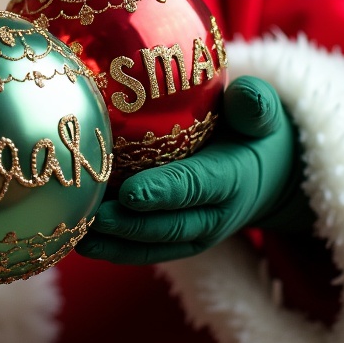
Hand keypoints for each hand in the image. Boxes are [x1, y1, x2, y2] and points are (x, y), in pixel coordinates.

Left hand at [78, 75, 308, 263]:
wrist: (267, 174)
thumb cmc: (252, 132)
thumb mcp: (260, 112)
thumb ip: (254, 103)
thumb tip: (245, 93)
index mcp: (232, 178)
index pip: (196, 185)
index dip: (163, 191)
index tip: (130, 193)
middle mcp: (214, 214)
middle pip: (169, 224)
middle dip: (128, 224)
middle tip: (90, 216)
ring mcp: (195, 232)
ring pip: (153, 244)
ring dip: (114, 243)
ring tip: (76, 234)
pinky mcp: (178, 240)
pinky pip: (146, 250)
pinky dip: (115, 249)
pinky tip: (79, 239)